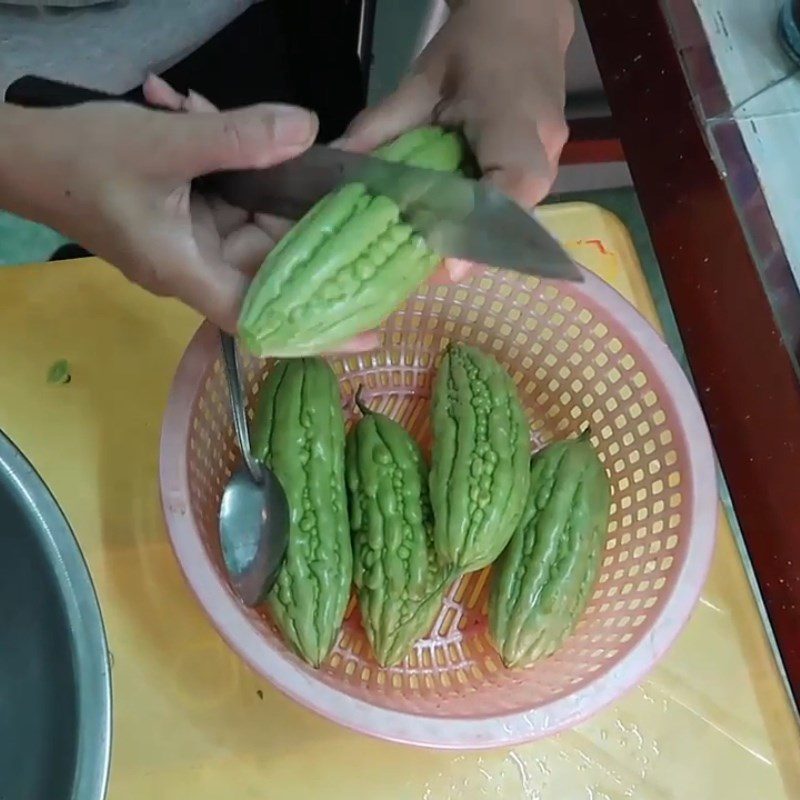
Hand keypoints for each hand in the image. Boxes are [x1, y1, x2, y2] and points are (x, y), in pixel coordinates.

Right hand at [1, 83, 314, 333]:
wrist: (20, 153)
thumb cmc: (80, 159)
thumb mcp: (163, 144)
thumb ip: (236, 138)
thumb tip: (306, 131)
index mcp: (189, 271)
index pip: (264, 316)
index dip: (316, 331)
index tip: (370, 335)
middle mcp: (196, 266)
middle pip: (268, 252)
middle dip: (285, 198)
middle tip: (314, 160)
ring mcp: (190, 241)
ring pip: (247, 212)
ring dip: (243, 161)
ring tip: (206, 113)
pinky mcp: (183, 217)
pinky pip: (222, 195)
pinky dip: (219, 156)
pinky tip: (190, 108)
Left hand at [338, 0, 573, 280]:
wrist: (524, 19)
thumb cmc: (472, 46)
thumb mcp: (421, 80)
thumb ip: (383, 125)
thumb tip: (340, 163)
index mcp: (516, 122)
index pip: (511, 186)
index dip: (480, 229)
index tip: (447, 265)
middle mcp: (544, 151)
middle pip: (512, 218)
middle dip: (467, 248)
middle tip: (421, 270)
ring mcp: (551, 163)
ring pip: (515, 219)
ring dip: (475, 240)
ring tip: (428, 256)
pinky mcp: (544, 170)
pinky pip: (513, 208)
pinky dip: (482, 224)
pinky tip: (449, 231)